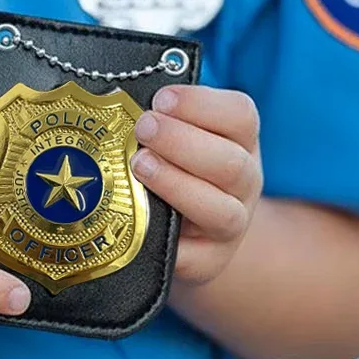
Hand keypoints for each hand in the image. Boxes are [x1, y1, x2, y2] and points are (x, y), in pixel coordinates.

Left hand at [130, 86, 262, 284]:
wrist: (192, 232)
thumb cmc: (174, 167)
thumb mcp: (176, 137)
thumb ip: (159, 118)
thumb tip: (114, 96)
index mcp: (239, 140)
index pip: (240, 115)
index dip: (201, 104)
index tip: (161, 99)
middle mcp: (244, 182)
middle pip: (230, 162)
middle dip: (181, 141)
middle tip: (142, 128)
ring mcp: (232, 224)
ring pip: (220, 209)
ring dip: (176, 183)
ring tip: (138, 165)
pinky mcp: (209, 262)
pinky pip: (194, 256)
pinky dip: (169, 241)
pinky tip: (139, 224)